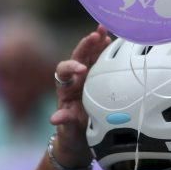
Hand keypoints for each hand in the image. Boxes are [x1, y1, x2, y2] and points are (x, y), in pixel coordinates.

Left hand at [49, 25, 110, 165]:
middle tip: (96, 35)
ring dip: (98, 42)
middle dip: (86, 45)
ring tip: (105, 31)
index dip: (71, 67)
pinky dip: (109, 51)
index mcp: (65, 88)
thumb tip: (55, 118)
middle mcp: (76, 79)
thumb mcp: (68, 128)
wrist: (83, 138)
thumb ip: (64, 121)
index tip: (81, 70)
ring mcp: (89, 76)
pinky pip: (104, 61)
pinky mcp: (101, 78)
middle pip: (78, 56)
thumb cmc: (73, 132)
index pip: (64, 71)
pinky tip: (115, 41)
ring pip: (91, 55)